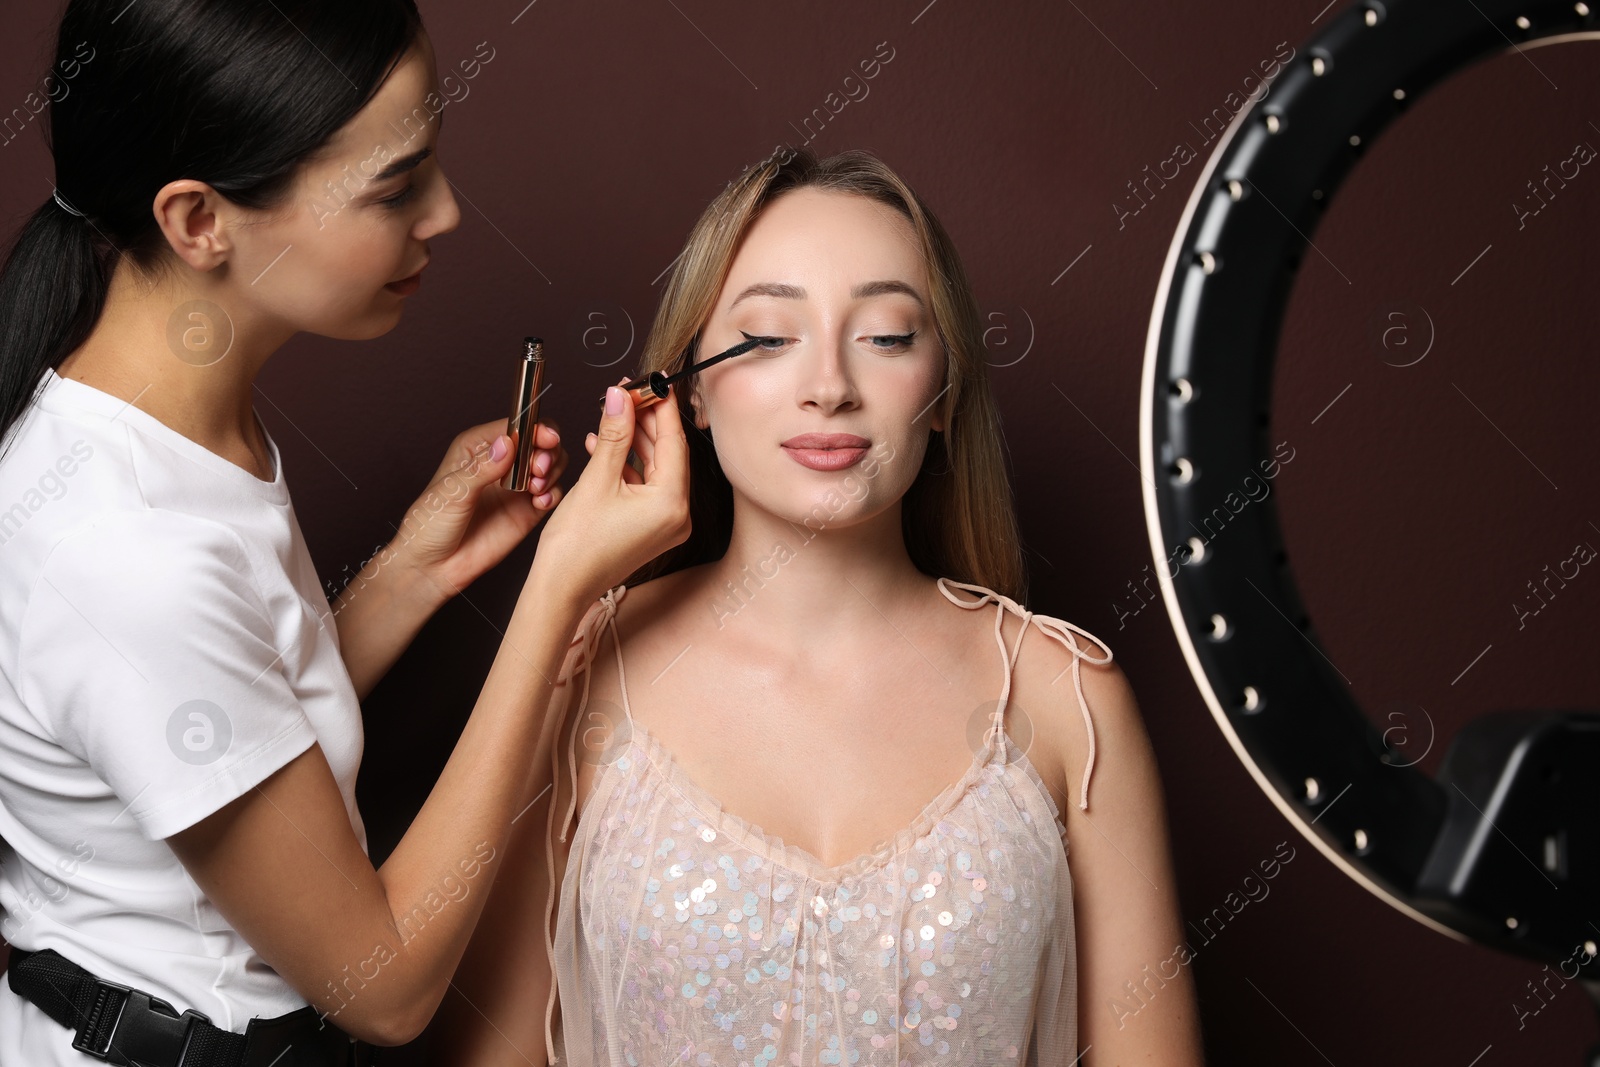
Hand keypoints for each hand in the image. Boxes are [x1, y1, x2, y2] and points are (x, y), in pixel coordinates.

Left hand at [389, 419, 568, 598]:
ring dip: (552, 472)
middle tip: (540, 470)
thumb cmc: (430, 525)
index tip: (546, 439)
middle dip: (548, 452)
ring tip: (536, 489)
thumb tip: (508, 443)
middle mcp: (502, 463)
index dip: (536, 428)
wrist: (433, 567)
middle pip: (541, 442)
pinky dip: (554, 495)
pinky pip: (552, 494)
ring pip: (552, 465)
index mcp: (479, 448)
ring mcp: (516, 487)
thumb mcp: (452, 491)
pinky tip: (540, 503)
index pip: (516, 426)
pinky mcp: (528, 510)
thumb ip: (482, 468)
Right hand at [530, 376, 690, 605]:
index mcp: (672, 503)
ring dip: (634, 441)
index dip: (660, 406)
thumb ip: (613, 433)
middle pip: (667, 453)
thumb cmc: (576, 546)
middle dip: (646, 421)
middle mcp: (678, 516)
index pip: (674, 440)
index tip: (651, 380)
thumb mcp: (596, 479)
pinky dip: (628, 465)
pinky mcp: (651, 529)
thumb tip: (621, 396)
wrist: (561, 589)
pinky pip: (645, 487)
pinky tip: (603, 446)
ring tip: (612, 415)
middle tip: (627, 393)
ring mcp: (666, 524)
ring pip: (655, 469)